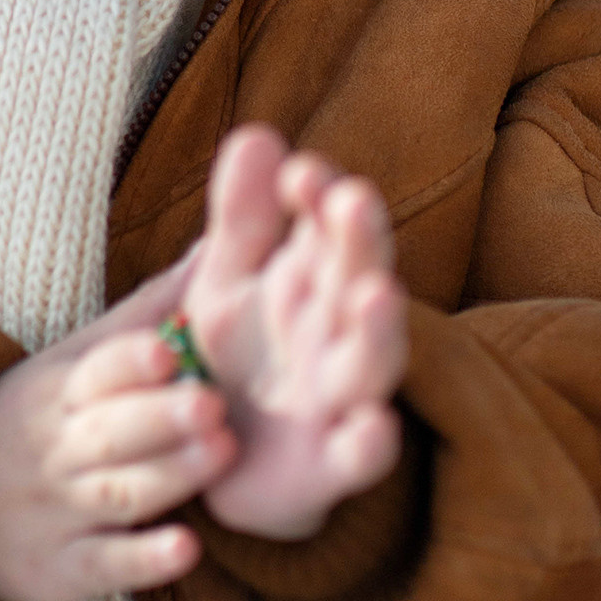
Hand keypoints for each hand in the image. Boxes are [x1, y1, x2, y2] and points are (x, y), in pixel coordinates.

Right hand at [0, 258, 233, 600]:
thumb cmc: (30, 422)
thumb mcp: (69, 363)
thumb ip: (144, 314)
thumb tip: (215, 248)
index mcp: (60, 390)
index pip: (95, 371)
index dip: (131, 360)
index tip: (171, 349)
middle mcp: (58, 449)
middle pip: (111, 431)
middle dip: (162, 417)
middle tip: (213, 404)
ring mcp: (60, 511)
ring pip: (117, 492)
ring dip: (170, 475)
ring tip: (221, 452)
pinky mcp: (66, 569)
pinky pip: (106, 565)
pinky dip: (145, 561)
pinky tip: (186, 550)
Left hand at [185, 124, 407, 540]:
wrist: (221, 457)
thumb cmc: (237, 355)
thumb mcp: (227, 279)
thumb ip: (242, 216)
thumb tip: (257, 134)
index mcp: (315, 279)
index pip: (330, 225)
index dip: (321, 197)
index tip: (299, 173)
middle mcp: (340, 332)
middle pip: (360, 278)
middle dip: (360, 242)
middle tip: (353, 199)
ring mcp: (342, 397)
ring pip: (373, 360)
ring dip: (380, 329)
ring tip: (377, 294)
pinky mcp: (332, 466)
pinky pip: (360, 456)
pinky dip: (369, 443)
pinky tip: (369, 427)